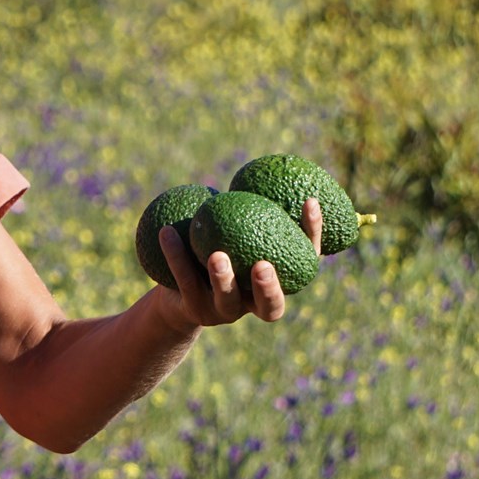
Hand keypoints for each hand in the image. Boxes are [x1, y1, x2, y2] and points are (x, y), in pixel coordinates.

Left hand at [158, 197, 322, 327]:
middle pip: (271, 306)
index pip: (305, 263)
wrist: (178, 297)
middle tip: (263, 264)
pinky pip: (185, 281)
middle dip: (268, 287)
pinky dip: (176, 256)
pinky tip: (166, 232)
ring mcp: (223, 312)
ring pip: (226, 298)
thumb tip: (258, 166)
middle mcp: (252, 305)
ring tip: (217, 255)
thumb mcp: (236, 231)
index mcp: (275, 282)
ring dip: (222, 277)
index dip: (312, 235)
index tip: (309, 200)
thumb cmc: (217, 251)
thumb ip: (248, 212)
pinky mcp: (194, 311)